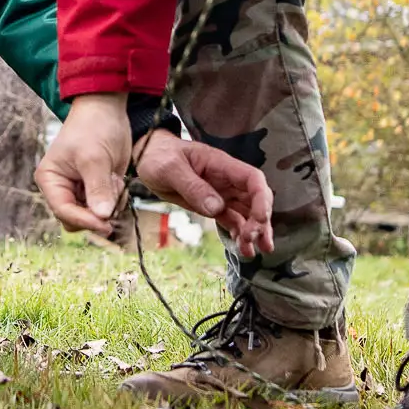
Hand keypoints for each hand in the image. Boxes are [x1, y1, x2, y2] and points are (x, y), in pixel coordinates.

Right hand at [36, 93, 129, 236]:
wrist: (107, 110)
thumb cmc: (93, 127)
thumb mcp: (95, 158)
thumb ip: (98, 188)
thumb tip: (102, 216)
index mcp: (51, 180)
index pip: (63, 211)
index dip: (84, 220)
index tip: (106, 224)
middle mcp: (62, 188)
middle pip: (76, 219)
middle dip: (96, 214)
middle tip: (114, 202)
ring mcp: (80, 190)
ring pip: (93, 215)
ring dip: (108, 205)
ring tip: (114, 180)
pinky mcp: (97, 188)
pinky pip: (106, 207)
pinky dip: (116, 199)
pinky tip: (117, 179)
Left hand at [131, 129, 273, 257]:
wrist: (147, 158)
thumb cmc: (159, 156)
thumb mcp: (170, 168)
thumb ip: (193, 187)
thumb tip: (216, 208)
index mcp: (221, 165)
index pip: (253, 179)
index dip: (262, 199)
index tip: (260, 219)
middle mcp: (226, 180)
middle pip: (255, 199)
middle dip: (259, 221)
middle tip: (252, 240)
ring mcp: (221, 193)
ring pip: (246, 213)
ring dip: (253, 232)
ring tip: (252, 252)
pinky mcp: (212, 205)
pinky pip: (231, 220)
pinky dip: (238, 234)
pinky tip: (241, 249)